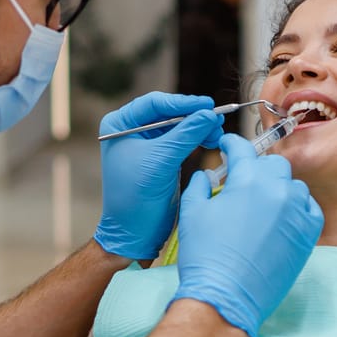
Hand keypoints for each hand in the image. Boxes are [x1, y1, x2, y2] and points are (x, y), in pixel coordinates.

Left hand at [95, 93, 224, 260]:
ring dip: (198, 127)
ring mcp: (146, 144)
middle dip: (193, 116)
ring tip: (217, 132)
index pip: (154, 104)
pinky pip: (182, 140)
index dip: (182, 103)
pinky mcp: (161, 157)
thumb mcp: (161, 161)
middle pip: (168, 112)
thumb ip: (186, 135)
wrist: (134, 232)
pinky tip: (212, 140)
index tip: (206, 105)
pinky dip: (197, 139)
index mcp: (119, 125)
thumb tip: (209, 115)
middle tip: (216, 119)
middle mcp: (131, 130)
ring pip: (178, 126)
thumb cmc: (135, 198)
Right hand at [172, 135, 322, 336]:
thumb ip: (199, 186)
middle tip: (245, 181)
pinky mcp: (309, 234)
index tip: (228, 147)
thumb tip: (205, 175)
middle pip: (273, 164)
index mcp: (248, 180)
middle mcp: (277, 190)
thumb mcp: (192, 213)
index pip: (243, 149)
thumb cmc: (205, 256)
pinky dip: (297, 208)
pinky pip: (309, 208)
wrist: (226, 297)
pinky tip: (283, 218)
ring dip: (279, 189)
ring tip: (263, 204)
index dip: (233, 145)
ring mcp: (297, 212)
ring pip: (293, 186)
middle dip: (258, 168)